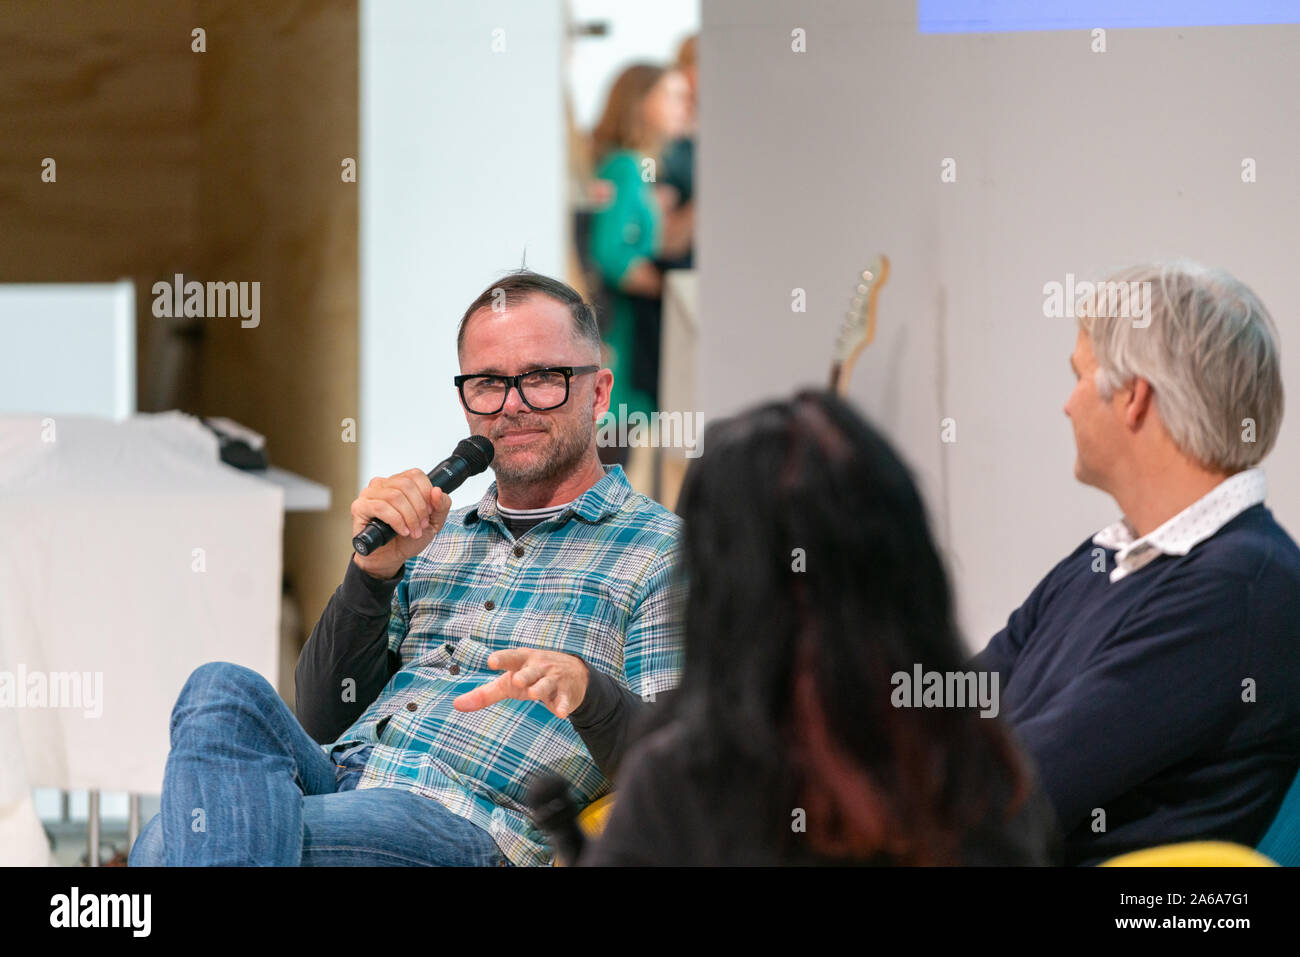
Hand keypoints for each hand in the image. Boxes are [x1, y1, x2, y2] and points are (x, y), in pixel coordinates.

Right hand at [350, 468, 450, 578]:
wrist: (391, 557)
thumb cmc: (408, 537)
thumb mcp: (434, 522)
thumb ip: (441, 505)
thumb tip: (437, 491)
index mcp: (400, 482)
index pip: (415, 475)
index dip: (426, 493)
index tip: (430, 511)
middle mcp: (383, 484)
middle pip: (406, 485)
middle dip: (419, 508)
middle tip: (422, 525)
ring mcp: (369, 494)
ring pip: (394, 496)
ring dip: (408, 517)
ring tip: (412, 531)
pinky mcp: (359, 507)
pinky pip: (380, 507)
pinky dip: (396, 521)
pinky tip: (401, 531)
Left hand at [452, 648, 589, 719]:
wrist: (573, 673)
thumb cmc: (531, 677)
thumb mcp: (508, 683)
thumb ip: (484, 693)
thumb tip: (455, 705)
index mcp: (522, 661)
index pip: (511, 657)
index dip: (502, 659)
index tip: (491, 661)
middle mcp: (538, 667)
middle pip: (530, 671)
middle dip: (524, 674)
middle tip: (516, 679)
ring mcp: (554, 679)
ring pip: (547, 683)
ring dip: (541, 688)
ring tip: (534, 693)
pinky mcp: (566, 693)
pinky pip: (564, 699)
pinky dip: (563, 705)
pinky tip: (561, 712)